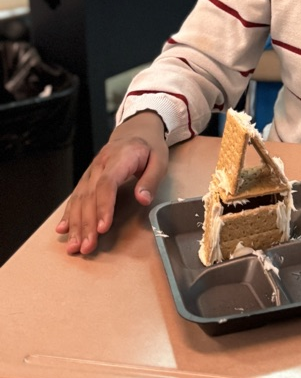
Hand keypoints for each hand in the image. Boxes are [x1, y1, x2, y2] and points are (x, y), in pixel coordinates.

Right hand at [56, 112, 167, 255]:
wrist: (135, 130)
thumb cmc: (149, 147)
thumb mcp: (159, 159)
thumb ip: (151, 179)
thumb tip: (142, 200)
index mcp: (119, 158)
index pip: (106, 184)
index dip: (104, 206)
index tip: (103, 227)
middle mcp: (100, 165)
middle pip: (89, 196)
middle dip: (86, 224)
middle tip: (86, 247)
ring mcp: (91, 172)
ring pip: (79, 199)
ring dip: (75, 224)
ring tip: (74, 246)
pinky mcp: (87, 178)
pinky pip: (76, 196)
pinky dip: (69, 214)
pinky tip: (63, 229)